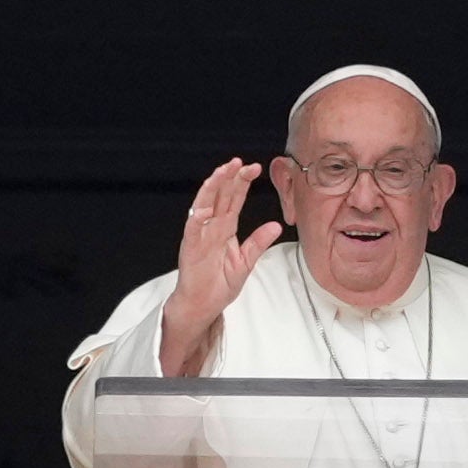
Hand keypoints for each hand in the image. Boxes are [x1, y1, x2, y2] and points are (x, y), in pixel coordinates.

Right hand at [158, 160, 282, 375]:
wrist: (203, 305)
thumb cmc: (220, 284)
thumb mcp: (246, 261)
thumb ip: (259, 242)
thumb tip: (277, 225)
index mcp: (225, 228)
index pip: (234, 199)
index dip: (242, 183)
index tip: (254, 167)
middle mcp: (212, 227)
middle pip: (220, 196)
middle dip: (229, 178)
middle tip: (240, 162)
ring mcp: (200, 235)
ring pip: (204, 205)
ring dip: (212, 188)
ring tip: (221, 172)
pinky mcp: (191, 248)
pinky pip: (193, 230)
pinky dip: (197, 218)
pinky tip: (204, 207)